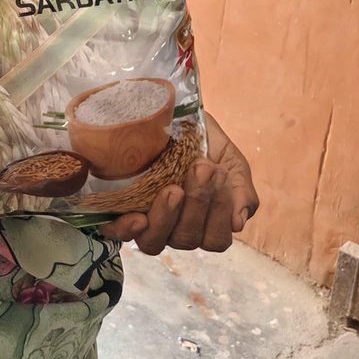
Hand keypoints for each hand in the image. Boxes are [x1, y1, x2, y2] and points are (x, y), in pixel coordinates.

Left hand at [100, 113, 258, 254]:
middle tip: (200, 168)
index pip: (215, 239)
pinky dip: (126, 230)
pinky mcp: (118, 211)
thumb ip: (240, 191)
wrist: (172, 115)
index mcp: (204, 222)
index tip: (218, 172)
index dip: (218, 213)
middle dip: (197, 204)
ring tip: (172, 189)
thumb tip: (237, 223)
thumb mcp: (230, 161)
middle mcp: (175, 228)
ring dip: (166, 216)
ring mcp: (147, 221)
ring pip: (155, 242)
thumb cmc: (203, 141)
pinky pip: (119, 234)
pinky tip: (136, 217)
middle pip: (186, 239)